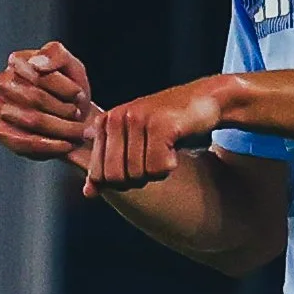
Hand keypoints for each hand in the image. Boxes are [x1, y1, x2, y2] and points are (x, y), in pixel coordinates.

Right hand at [0, 40, 99, 166]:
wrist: (74, 120)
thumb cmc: (71, 91)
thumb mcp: (72, 67)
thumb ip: (57, 55)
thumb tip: (36, 64)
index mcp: (17, 61)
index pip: (40, 76)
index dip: (65, 89)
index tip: (80, 95)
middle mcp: (2, 82)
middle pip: (35, 98)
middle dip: (64, 110)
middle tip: (80, 116)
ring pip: (31, 120)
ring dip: (61, 128)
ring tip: (78, 131)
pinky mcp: (0, 131)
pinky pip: (23, 142)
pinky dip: (50, 146)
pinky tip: (66, 144)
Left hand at [86, 77, 228, 192]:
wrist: (205, 99)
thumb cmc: (166, 124)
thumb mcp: (131, 142)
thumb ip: (107, 165)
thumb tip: (88, 194)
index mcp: (104, 122)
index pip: (99, 174)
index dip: (120, 181)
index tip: (139, 164)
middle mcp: (117, 118)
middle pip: (116, 177)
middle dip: (137, 179)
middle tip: (153, 161)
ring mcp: (138, 119)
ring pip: (137, 174)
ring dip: (156, 171)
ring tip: (165, 150)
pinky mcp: (160, 124)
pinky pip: (157, 167)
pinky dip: (169, 166)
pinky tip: (174, 149)